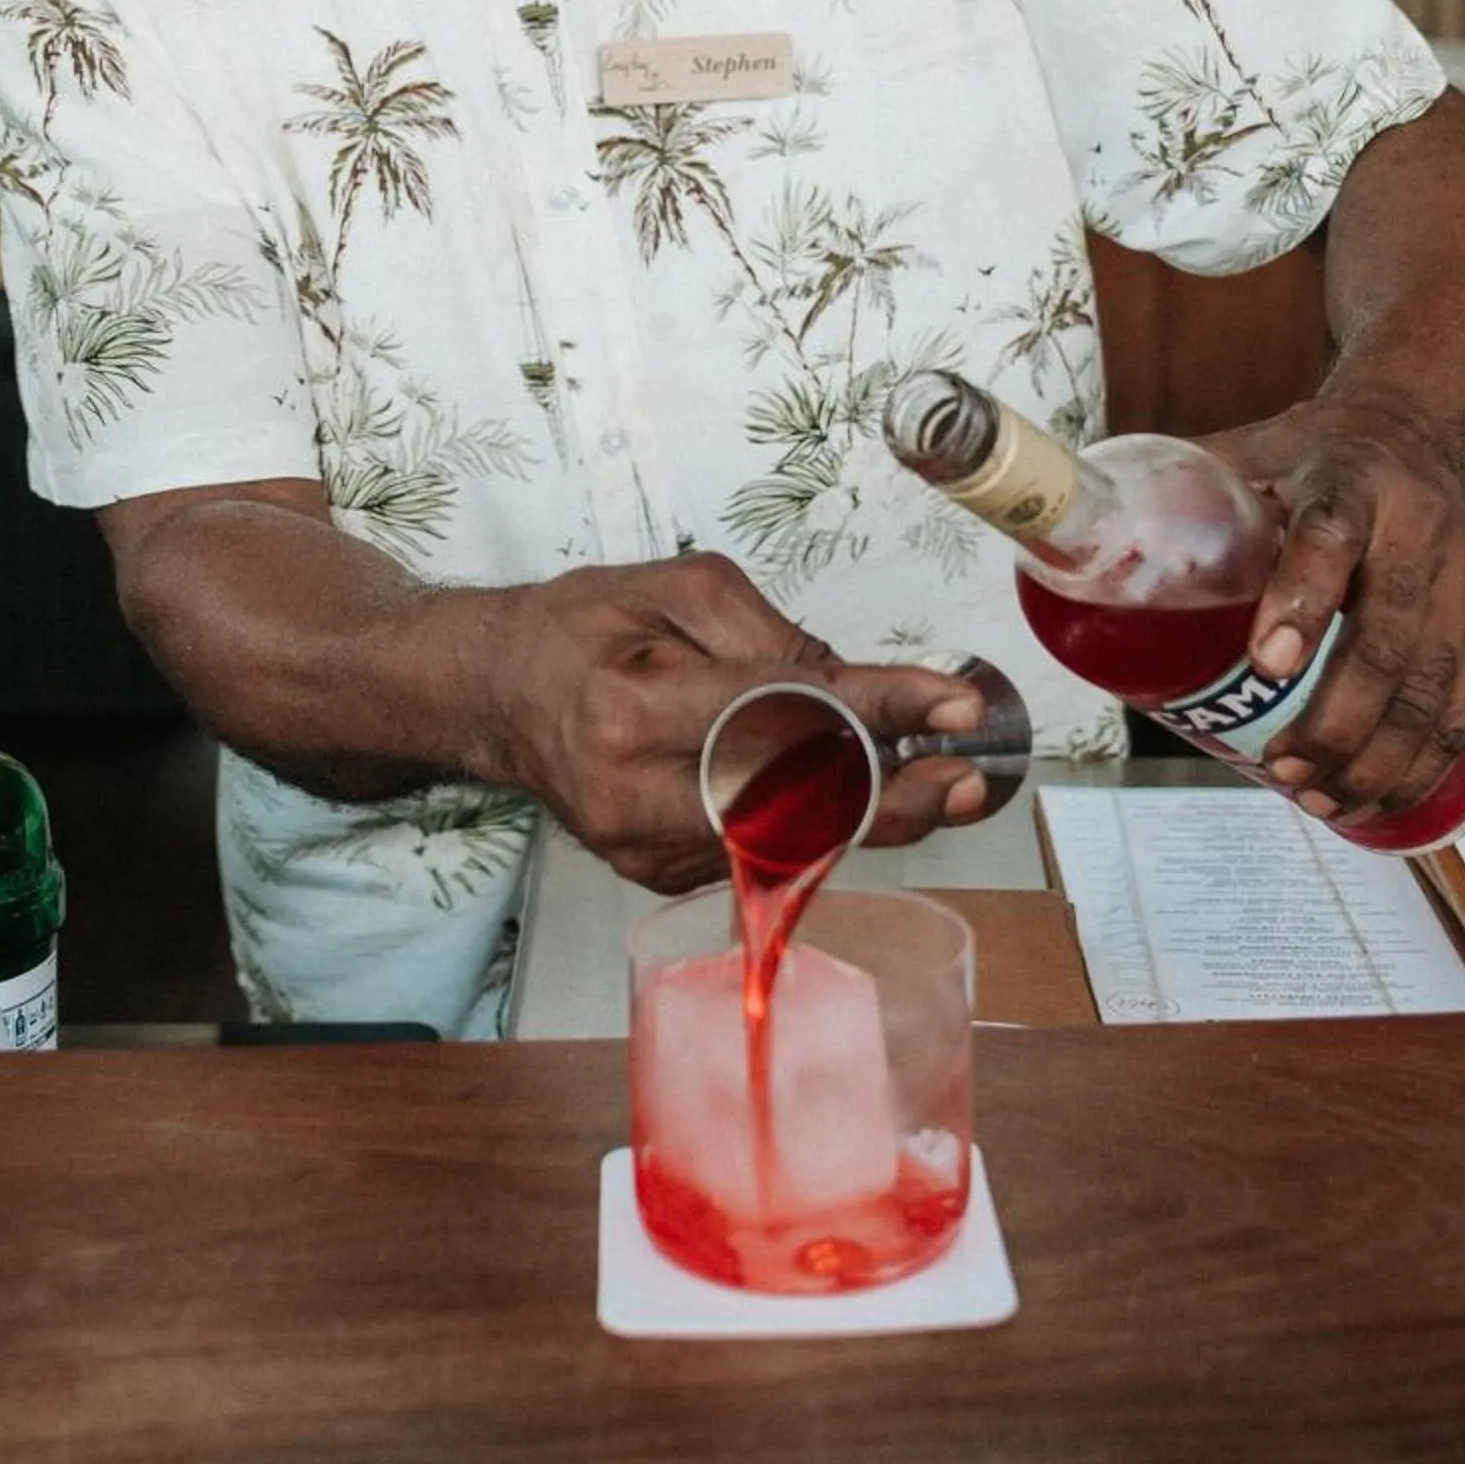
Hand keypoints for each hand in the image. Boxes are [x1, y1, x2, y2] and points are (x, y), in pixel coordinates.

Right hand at [483, 552, 989, 892]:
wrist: (495, 692)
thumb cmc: (577, 629)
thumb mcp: (671, 587)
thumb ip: (766, 634)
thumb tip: (854, 689)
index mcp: (628, 712)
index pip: (779, 717)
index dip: (878, 713)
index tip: (952, 703)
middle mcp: (633, 799)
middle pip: (791, 812)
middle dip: (896, 797)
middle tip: (969, 776)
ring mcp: (644, 853)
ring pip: (785, 840)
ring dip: (868, 810)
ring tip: (935, 776)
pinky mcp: (660, 876)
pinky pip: (759, 849)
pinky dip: (813, 819)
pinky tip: (848, 788)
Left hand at [1206, 387, 1464, 823]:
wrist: (1419, 430)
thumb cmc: (1313, 452)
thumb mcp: (1252, 448)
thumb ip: (1182, 487)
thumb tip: (1079, 528)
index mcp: (1349, 480)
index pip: (1331, 536)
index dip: (1301, 599)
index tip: (1263, 664)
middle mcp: (1419, 528)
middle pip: (1392, 636)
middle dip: (1339, 720)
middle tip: (1288, 770)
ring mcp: (1464, 579)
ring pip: (1435, 686)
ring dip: (1381, 759)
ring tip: (1323, 801)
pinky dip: (1424, 764)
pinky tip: (1379, 801)